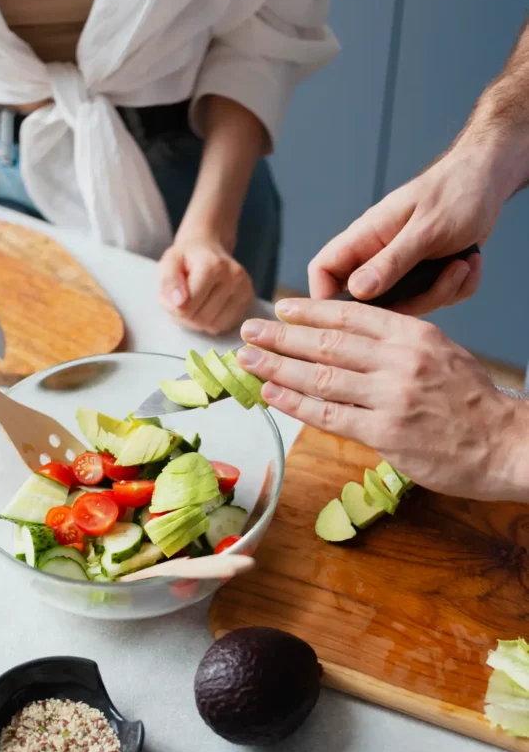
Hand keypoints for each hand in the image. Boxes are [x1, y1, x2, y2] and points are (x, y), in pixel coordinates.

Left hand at [158, 234, 254, 335]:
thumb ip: (169, 281)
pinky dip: (211, 323)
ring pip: (214, 326)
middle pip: (201, 319)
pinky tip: (206, 307)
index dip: (173, 307)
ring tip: (193, 304)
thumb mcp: (169, 262)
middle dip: (185, 316)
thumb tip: (178, 303)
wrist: (208, 247)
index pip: (187, 307)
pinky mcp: (248, 300)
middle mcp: (234, 277)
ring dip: (198, 322)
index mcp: (214, 266)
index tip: (172, 296)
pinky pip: (224, 326)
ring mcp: (245, 290)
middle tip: (180, 301)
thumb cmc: (187, 257)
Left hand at [239, 298, 528, 500]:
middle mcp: (399, 360)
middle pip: (327, 343)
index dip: (310, 311)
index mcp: (413, 335)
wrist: (505, 443)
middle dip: (282, 335)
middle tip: (249, 330)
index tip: (281, 308)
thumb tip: (350, 342)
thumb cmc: (472, 402)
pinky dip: (295, 403)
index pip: (351, 315)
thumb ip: (397, 345)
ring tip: (248, 359)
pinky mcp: (384, 433)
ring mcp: (390, 397)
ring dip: (278, 366)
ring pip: (321, 377)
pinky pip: (328, 415)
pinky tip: (272, 393)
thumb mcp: (441, 353)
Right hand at [308, 145, 499, 314]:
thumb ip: (391, 261)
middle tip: (436, 283)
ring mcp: (402, 268)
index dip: (325, 298)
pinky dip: (458, 286)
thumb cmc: (455, 192)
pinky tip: (468, 262)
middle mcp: (379, 255)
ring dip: (441, 291)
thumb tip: (356, 291)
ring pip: (408, 305)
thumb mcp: (426, 230)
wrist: (488, 180)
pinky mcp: (426, 276)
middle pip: (370, 302)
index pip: (324, 270)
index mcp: (366, 237)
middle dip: (410, 302)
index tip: (351, 319)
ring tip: (461, 264)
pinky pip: (435, 299)